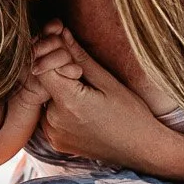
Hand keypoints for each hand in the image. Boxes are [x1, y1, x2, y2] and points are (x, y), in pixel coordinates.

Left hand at [26, 23, 166, 168]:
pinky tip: (82, 108)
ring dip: (59, 90)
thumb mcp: (108, 81)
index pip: (42, 67)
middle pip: (44, 83)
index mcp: (69, 103)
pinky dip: (61, 107)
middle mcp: (55, 122)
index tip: (67, 50)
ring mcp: (54, 135)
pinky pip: (50, 116)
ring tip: (86, 93)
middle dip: (57, 70)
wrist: (142, 150)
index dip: (51, 54)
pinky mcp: (56, 142)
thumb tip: (60, 32)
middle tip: (80, 70)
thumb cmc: (132, 114)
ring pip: (46, 99)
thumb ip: (79, 57)